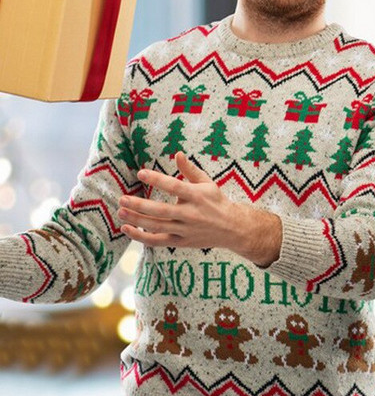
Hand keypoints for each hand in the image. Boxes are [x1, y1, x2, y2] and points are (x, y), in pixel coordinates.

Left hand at [118, 152, 281, 265]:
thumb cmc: (216, 202)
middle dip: (141, 205)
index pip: (175, 186)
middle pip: (162, 211)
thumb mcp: (207, 183)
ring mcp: (185, 229)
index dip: (157, 180)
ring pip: (157, 226)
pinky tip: (127, 228)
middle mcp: (191, 214)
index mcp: (197, 196)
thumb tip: (177, 153)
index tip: (141, 173)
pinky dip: (141, 236)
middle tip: (122, 199)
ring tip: (121, 211)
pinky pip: (158, 241)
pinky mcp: (181, 241)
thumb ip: (190, 170)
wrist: (232, 228)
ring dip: (137, 220)